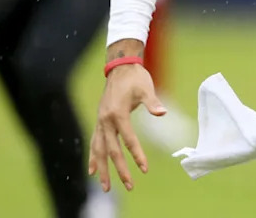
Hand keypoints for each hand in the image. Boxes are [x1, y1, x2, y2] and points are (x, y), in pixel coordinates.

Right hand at [88, 61, 166, 191]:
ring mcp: (100, 122)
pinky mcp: (99, 122)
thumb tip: (162, 112)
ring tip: (106, 187)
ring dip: (103, 169)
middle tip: (130, 185)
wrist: (120, 68)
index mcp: (118, 113)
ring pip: (99, 150)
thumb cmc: (135, 78)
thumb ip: (152, 102)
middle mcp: (105, 120)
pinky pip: (94, 143)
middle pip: (112, 150)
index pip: (128, 139)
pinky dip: (93, 157)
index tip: (144, 168)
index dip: (137, 154)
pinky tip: (92, 171)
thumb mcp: (146, 88)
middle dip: (120, 169)